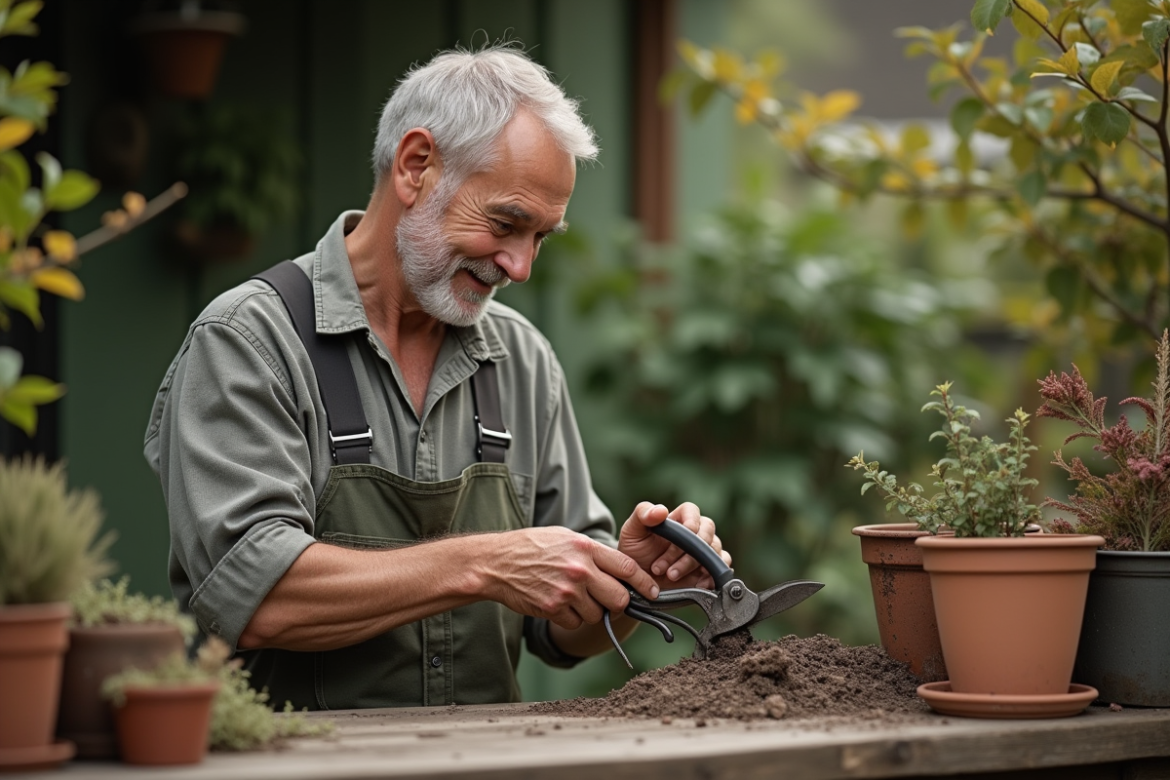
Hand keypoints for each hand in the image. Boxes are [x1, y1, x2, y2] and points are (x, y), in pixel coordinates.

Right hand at [482, 527, 659, 630]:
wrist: (496, 563)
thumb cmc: (531, 546)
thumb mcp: (565, 537)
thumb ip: (593, 552)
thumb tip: (620, 568)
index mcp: (586, 548)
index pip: (628, 568)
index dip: (645, 583)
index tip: (653, 592)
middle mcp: (580, 570)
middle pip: (619, 598)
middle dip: (618, 603)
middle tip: (609, 599)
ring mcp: (567, 591)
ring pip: (597, 614)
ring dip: (589, 610)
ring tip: (572, 595)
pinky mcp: (553, 608)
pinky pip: (575, 623)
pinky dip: (569, 618)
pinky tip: (557, 603)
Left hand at [618, 501, 731, 589]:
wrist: (637, 581)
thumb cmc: (634, 551)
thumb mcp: (631, 531)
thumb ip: (642, 515)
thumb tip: (661, 510)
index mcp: (677, 519)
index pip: (692, 511)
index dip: (692, 521)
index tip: (686, 533)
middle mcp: (694, 533)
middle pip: (707, 532)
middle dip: (688, 551)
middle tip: (665, 567)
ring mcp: (703, 552)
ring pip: (714, 551)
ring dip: (695, 565)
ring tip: (671, 576)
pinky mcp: (708, 571)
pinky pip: (720, 570)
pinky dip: (712, 576)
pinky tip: (695, 584)